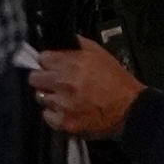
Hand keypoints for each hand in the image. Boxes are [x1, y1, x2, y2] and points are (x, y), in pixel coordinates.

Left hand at [30, 39, 144, 139]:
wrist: (129, 109)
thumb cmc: (117, 82)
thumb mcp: (101, 54)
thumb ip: (79, 45)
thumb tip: (63, 41)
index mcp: (74, 63)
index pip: (42, 58)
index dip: (47, 61)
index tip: (50, 65)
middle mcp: (66, 83)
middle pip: (34, 78)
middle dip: (43, 78)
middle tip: (54, 81)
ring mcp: (63, 104)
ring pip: (40, 97)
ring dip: (50, 96)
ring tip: (64, 97)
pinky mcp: (64, 122)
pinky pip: (46, 116)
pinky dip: (54, 114)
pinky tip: (67, 110)